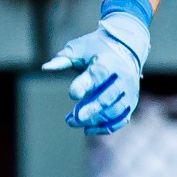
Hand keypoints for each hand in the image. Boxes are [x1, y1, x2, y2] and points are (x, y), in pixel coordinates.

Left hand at [41, 0, 150, 134]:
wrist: (126, 46)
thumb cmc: (97, 48)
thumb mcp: (80, 48)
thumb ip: (64, 59)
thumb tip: (45, 68)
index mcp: (109, 61)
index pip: (99, 75)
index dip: (86, 85)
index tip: (72, 94)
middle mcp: (123, 77)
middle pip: (109, 96)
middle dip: (91, 108)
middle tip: (73, 118)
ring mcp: (129, 91)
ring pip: (114, 111)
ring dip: (94, 120)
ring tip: (73, 122)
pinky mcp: (130, 102)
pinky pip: (121, 119)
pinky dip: (106, 127)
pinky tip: (88, 129)